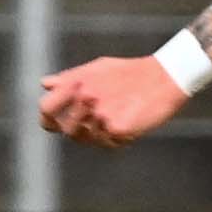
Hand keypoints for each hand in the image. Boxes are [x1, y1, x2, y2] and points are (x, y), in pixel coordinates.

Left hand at [39, 55, 189, 148]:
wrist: (166, 77)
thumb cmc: (131, 72)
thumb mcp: (97, 68)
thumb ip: (69, 78)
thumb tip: (45, 84)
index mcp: (77, 82)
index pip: (46, 108)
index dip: (47, 120)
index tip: (55, 124)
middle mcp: (85, 97)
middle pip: (67, 129)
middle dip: (79, 131)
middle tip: (98, 125)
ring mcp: (100, 114)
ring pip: (90, 139)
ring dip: (101, 135)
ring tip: (120, 117)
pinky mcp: (117, 128)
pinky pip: (110, 143)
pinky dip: (119, 138)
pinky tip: (131, 123)